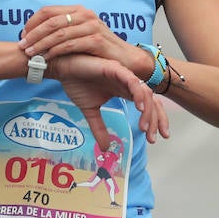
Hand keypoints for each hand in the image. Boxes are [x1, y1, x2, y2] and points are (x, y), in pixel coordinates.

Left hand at [19, 6, 147, 76]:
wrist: (126, 59)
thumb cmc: (99, 50)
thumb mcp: (80, 35)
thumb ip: (63, 31)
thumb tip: (37, 35)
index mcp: (78, 11)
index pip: (48, 11)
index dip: (32, 22)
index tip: (22, 35)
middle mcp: (85, 15)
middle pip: (51, 21)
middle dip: (33, 34)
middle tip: (21, 45)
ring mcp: (91, 26)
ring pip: (59, 33)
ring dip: (41, 44)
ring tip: (30, 54)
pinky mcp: (96, 40)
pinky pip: (70, 45)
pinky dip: (55, 51)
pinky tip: (47, 58)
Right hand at [47, 53, 170, 150]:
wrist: (62, 69)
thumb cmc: (76, 83)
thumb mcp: (90, 111)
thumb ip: (99, 128)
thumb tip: (105, 149)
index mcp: (124, 91)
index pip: (147, 106)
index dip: (154, 121)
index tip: (154, 139)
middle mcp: (127, 83)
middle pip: (152, 100)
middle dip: (156, 120)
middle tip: (152, 138)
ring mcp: (123, 75)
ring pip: (145, 92)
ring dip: (148, 110)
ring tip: (143, 127)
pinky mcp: (115, 68)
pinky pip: (132, 80)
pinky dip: (138, 93)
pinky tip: (139, 107)